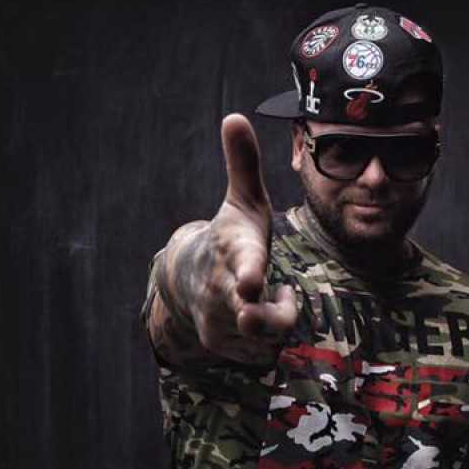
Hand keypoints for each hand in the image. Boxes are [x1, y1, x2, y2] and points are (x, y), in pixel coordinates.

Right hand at [192, 114, 297, 354]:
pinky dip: (270, 338)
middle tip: (272, 301)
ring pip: (266, 338)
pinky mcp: (224, 345)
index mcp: (233, 254)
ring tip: (273, 293)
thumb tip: (234, 116)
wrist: (189, 276)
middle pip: (253, 319)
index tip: (254, 284)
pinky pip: (262, 353)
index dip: (249, 275)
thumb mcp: (243, 201)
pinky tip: (263, 314)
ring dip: (279, 318)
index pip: (242, 266)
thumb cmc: (230, 235)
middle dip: (267, 319)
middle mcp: (222, 292)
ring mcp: (220, 322)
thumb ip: (243, 164)